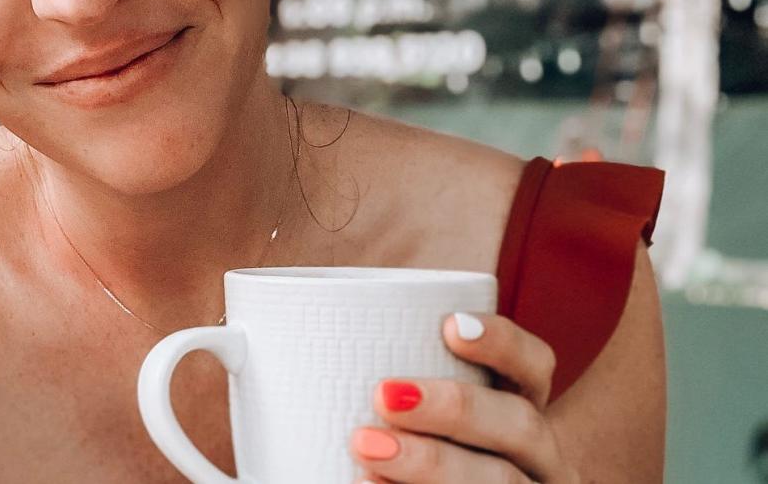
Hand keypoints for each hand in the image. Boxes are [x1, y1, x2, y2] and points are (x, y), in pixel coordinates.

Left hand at [349, 313, 578, 482]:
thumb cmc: (405, 459)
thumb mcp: (407, 420)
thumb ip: (373, 383)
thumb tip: (254, 337)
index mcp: (519, 413)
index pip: (534, 366)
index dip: (502, 341)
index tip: (448, 326)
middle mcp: (539, 460)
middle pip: (520, 425)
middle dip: (453, 406)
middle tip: (383, 395)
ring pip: (502, 483)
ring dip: (434, 463)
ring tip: (366, 448)